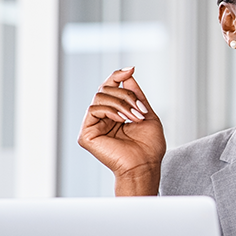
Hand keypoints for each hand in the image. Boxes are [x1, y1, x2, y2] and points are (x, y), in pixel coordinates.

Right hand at [77, 67, 165, 195]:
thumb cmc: (149, 147)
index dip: (117, 76)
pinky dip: (111, 110)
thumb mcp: (146, 114)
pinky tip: (122, 120)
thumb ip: (136, 95)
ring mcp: (93, 125)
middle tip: (140, 109)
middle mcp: (102, 118)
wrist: (145, 166)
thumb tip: (128, 74)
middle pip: (106, 89)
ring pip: (100, 97)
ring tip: (135, 117)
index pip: (110, 88)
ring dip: (122, 104)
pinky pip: (94, 109)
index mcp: (114, 114)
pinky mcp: (86, 134)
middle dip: (126, 95)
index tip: (130, 69)